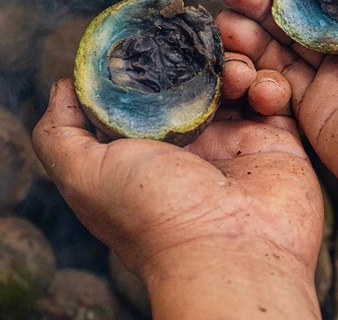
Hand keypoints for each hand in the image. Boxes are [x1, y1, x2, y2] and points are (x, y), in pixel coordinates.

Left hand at [33, 58, 322, 282]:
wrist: (233, 258)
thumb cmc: (156, 218)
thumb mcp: (83, 175)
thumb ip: (60, 132)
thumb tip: (63, 88)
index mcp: (145, 152)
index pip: (146, 92)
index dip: (149, 63)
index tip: (155, 42)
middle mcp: (190, 149)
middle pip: (193, 81)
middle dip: (196, 58)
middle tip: (201, 47)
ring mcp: (236, 147)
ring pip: (235, 83)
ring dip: (234, 65)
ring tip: (233, 73)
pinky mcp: (277, 147)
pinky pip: (275, 99)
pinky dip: (268, 85)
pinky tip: (257, 92)